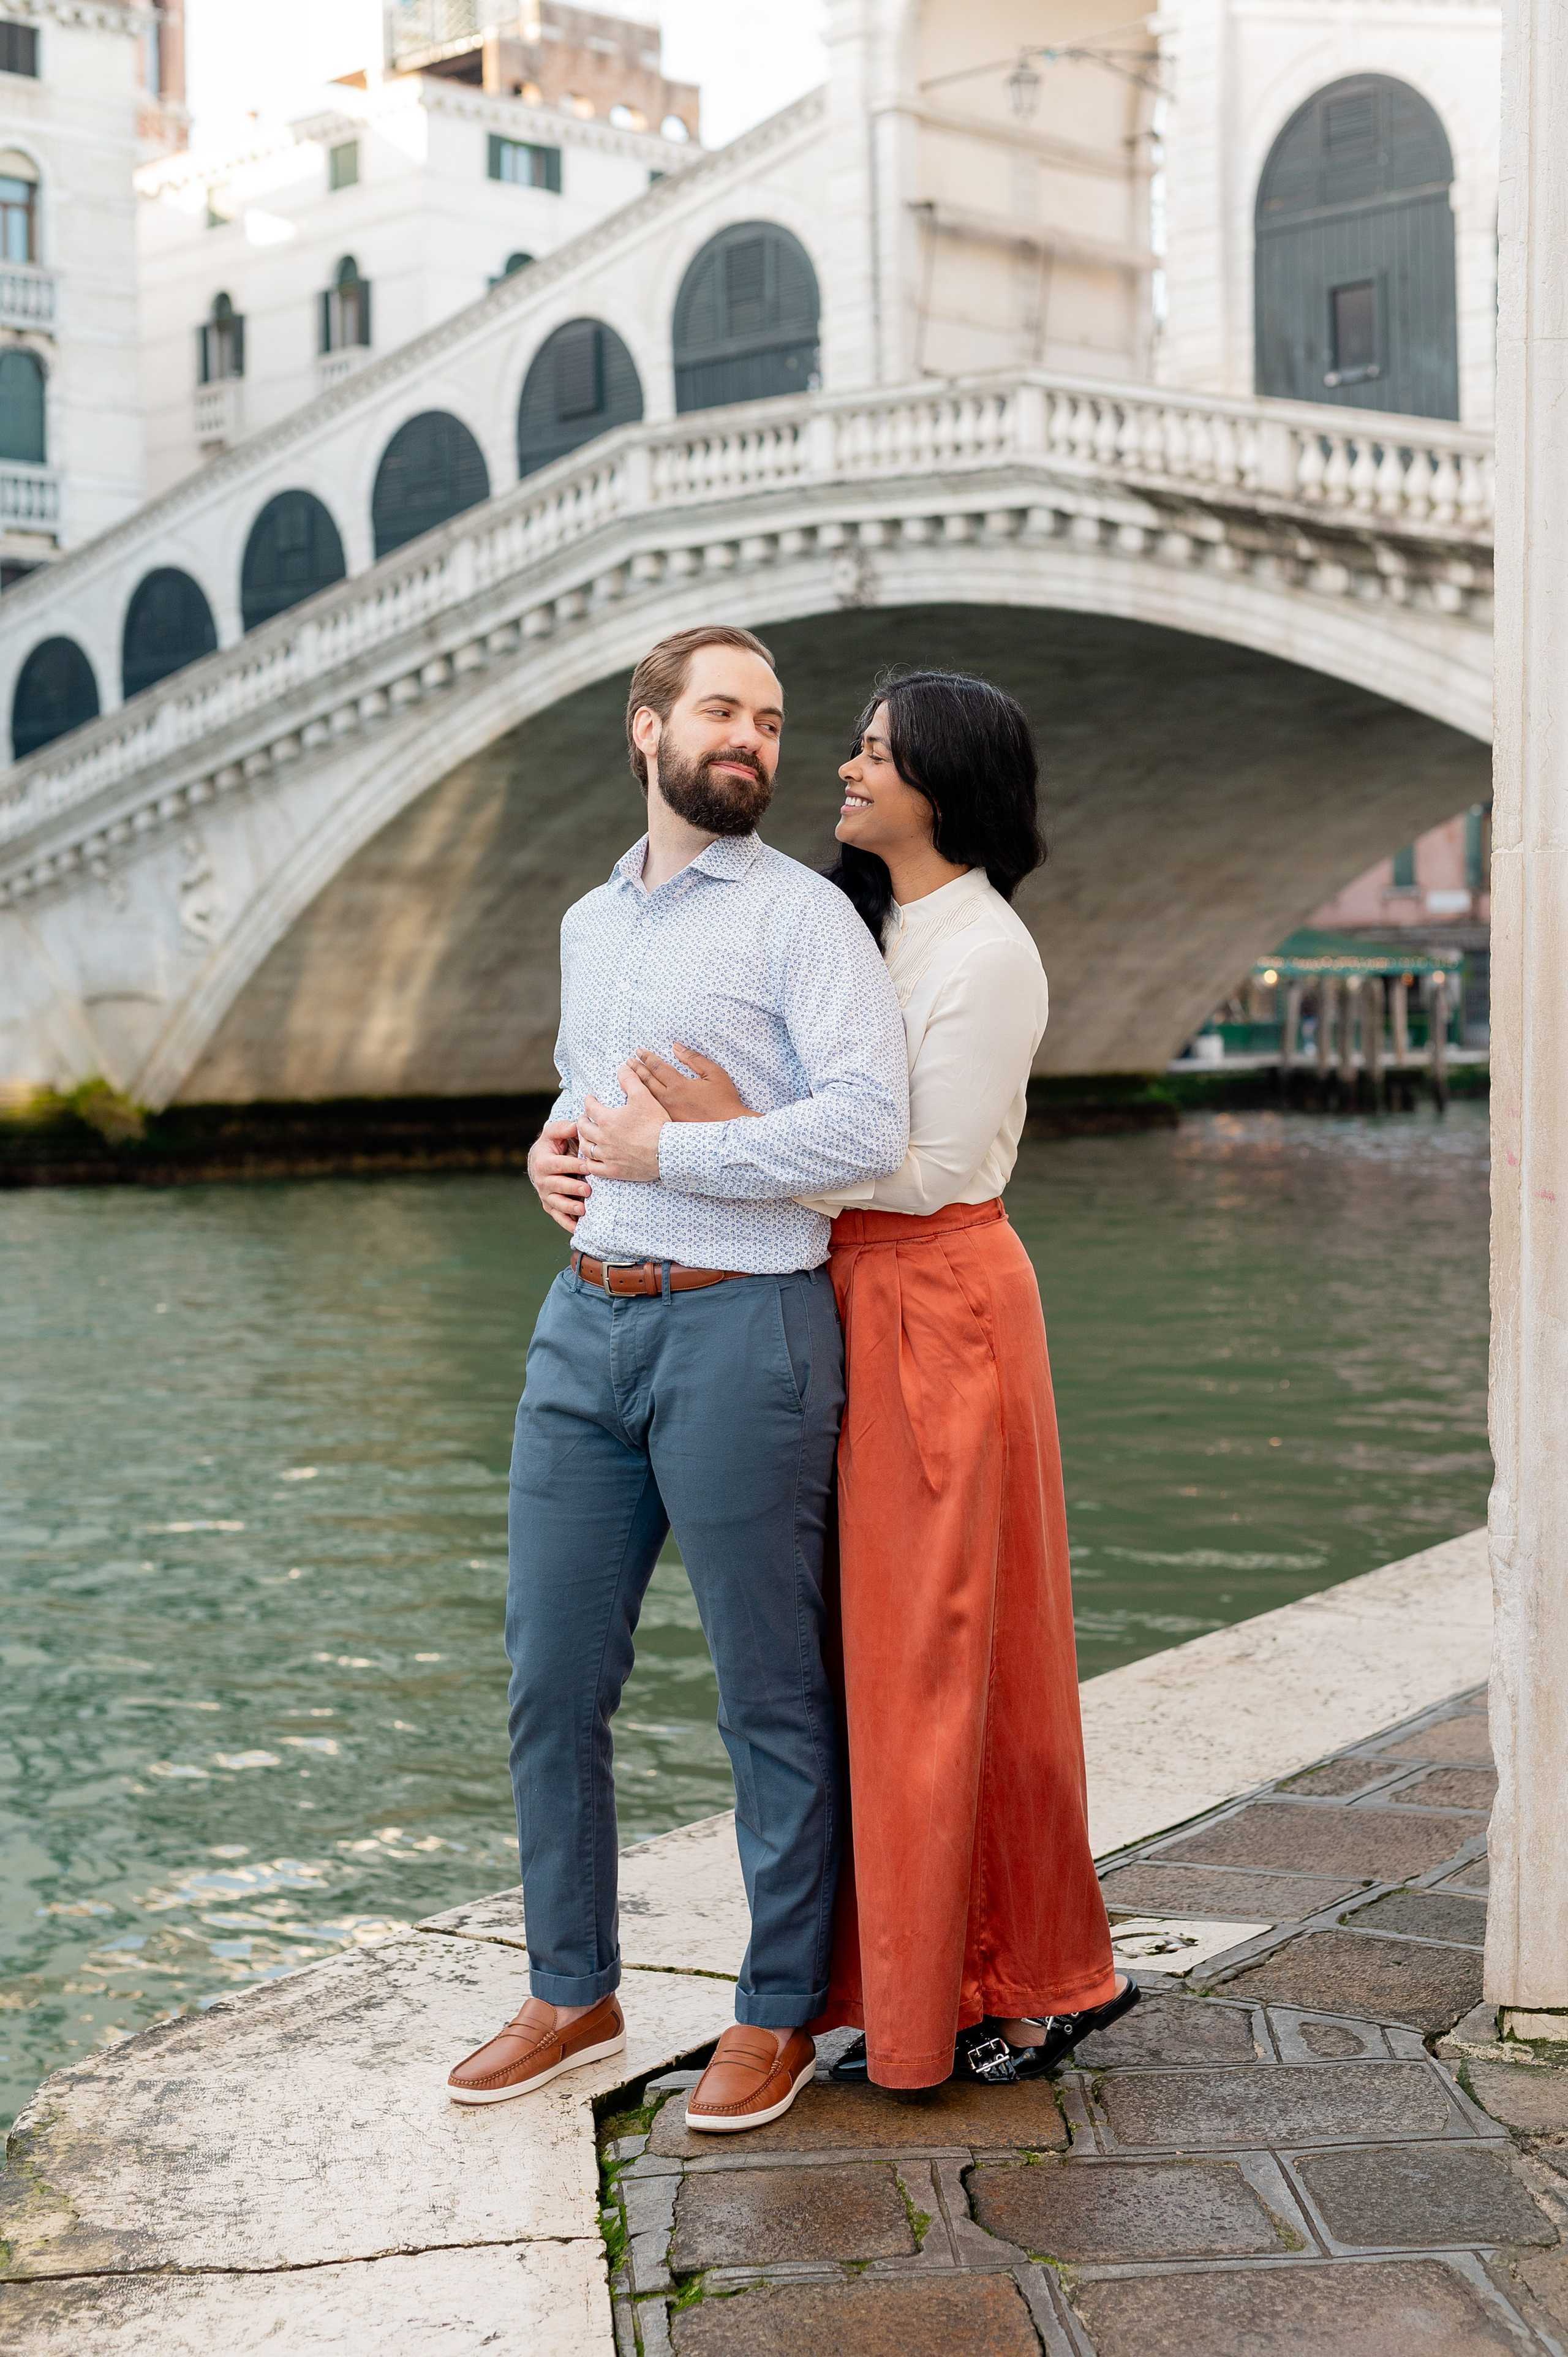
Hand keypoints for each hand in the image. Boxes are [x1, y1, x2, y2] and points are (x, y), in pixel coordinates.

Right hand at [527, 1116, 588, 1235]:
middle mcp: (542, 1180)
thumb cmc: (553, 1145)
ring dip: (570, 1208)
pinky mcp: (551, 1206)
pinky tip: (579, 1228)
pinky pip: (558, 1217)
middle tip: (588, 1190)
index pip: (558, 1165)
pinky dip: (567, 1223)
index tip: (588, 1167)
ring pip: (557, 1204)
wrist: (542, 1161)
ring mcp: (546, 1195)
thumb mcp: (555, 1133)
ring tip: (584, 1210)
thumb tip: (576, 1124)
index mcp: (542, 1162)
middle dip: (572, 1189)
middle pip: (557, 1186)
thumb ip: (563, 1128)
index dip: (572, 1166)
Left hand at [579, 1067, 668, 1182]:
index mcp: (607, 1119)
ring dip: (584, 1140)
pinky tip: (591, 1159)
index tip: (590, 1099)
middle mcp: (603, 1138)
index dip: (589, 1101)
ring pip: (586, 1148)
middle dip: (582, 1120)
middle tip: (583, 1118)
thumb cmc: (655, 1123)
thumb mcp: (644, 1096)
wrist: (666, 1151)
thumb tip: (622, 1068)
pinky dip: (589, 1162)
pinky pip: (594, 1168)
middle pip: (583, 1128)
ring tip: (586, 1136)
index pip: (590, 1107)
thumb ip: (630, 1080)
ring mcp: (607, 1156)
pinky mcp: (614, 1171)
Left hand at [623, 1043, 758, 1124]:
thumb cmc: (725, 1101)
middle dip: (636, 1069)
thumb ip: (694, 1059)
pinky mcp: (669, 1125)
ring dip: (635, 1085)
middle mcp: (669, 1100)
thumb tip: (676, 1048)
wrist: (729, 1130)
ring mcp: (667, 1114)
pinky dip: (641, 1102)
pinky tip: (637, 1099)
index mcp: (678, 1086)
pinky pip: (650, 1111)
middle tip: (627, 1062)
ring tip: (628, 1077)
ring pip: (645, 1097)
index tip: (638, 1051)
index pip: (657, 1067)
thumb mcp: (714, 1074)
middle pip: (646, 1081)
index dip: (647, 1057)